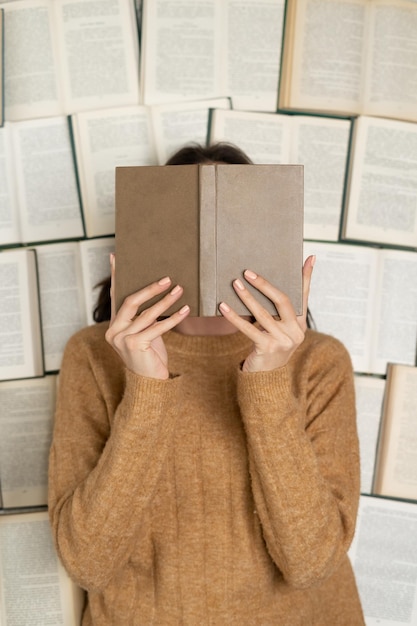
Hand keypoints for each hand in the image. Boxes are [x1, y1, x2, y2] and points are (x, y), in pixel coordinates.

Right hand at [105, 255, 189, 378]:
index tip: (115, 257)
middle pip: (130, 301)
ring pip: (146, 314)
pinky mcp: (135, 346)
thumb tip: (159, 291)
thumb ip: (144, 316)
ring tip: (180, 290)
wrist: (150, 383)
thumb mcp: (145, 333)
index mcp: (113, 325)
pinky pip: (157, 327)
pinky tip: (185, 310)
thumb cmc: (150, 356)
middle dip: (150, 288)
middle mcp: (114, 331)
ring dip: (166, 301)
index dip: (116, 276)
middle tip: (167, 278)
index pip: (116, 296)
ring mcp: (122, 339)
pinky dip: (173, 318)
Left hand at [218, 256, 314, 371]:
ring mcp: (283, 341)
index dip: (307, 277)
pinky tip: (224, 307)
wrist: (267, 377)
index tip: (310, 258)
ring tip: (235, 284)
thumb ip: (280, 310)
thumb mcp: (280, 329)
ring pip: (263, 314)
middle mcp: (296, 332)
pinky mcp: (267, 348)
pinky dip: (234, 317)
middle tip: (248, 272)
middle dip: (265, 284)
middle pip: (282, 301)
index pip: (304, 296)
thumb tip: (269, 287)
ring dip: (247, 297)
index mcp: (301, 323)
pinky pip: (248, 329)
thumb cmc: (271, 346)